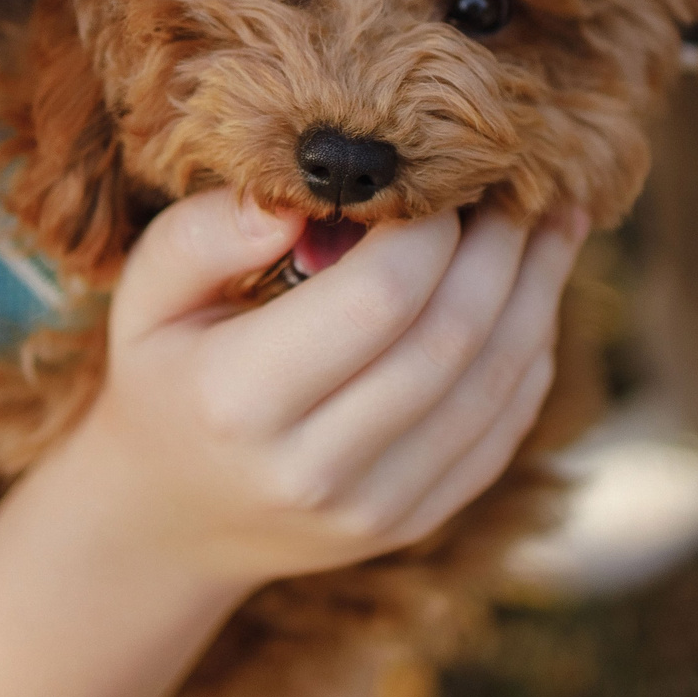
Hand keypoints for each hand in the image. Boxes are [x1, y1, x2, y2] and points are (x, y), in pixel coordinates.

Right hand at [65, 192, 583, 590]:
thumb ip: (205, 234)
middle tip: (516, 183)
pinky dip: (532, 353)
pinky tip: (533, 294)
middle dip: (501, 248)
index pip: (379, 297)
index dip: (431, 226)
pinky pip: (503, 428)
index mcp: (239, 400)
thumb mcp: (146, 295)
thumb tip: (303, 202)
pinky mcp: (415, 522)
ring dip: (537, 293)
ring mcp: (373, 508)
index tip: (440, 173)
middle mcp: (314, 469)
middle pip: (452, 338)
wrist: (170, 517)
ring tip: (551, 223)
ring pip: (497, 384)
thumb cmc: (166, 375)